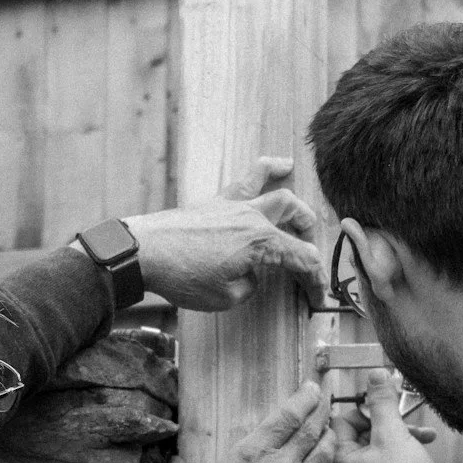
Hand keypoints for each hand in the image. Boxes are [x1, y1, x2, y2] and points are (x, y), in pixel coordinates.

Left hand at [123, 156, 325, 310]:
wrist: (144, 252)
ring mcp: (234, 205)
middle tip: (306, 258)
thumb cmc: (183, 276)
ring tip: (304, 201)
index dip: (315, 281)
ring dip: (294, 198)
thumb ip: (249, 285)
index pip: (302, 259)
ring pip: (275, 190)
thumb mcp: (225, 297)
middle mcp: (254, 218)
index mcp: (263, 243)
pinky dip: (265, 171)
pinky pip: (246, 181)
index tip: (317, 297)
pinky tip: (278, 164)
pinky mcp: (215, 202)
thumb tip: (252, 274)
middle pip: (296, 218)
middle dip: (308, 238)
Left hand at [330, 371, 449, 462]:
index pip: (340, 420)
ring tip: (423, 434)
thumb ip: (381, 401)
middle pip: (357, 432)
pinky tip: (422, 446)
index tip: (386, 403)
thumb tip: (375, 374)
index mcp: (335, 461)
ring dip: (398, 435)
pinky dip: (398, 451)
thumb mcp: (393, 432)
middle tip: (407, 418)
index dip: (367, 410)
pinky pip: (378, 461)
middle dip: (387, 422)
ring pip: (372, 446)